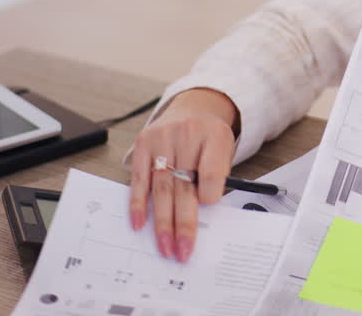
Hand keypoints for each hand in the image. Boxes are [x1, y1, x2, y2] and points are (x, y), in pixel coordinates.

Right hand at [128, 88, 239, 262]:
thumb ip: (215, 178)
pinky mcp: (143, 143)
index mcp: (215, 136)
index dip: (209, 194)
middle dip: (183, 224)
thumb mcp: (224, 151)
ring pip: (161, 188)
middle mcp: (187, 134)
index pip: (211, 172)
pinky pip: (139, 179)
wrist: (192, 110)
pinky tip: (139, 223)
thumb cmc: (209, 140)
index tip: (206, 209)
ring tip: (165, 246)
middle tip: (183, 251)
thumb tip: (202, 216)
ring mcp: (162, 138)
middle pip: (184, 186)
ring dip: (162, 222)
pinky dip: (138, 203)